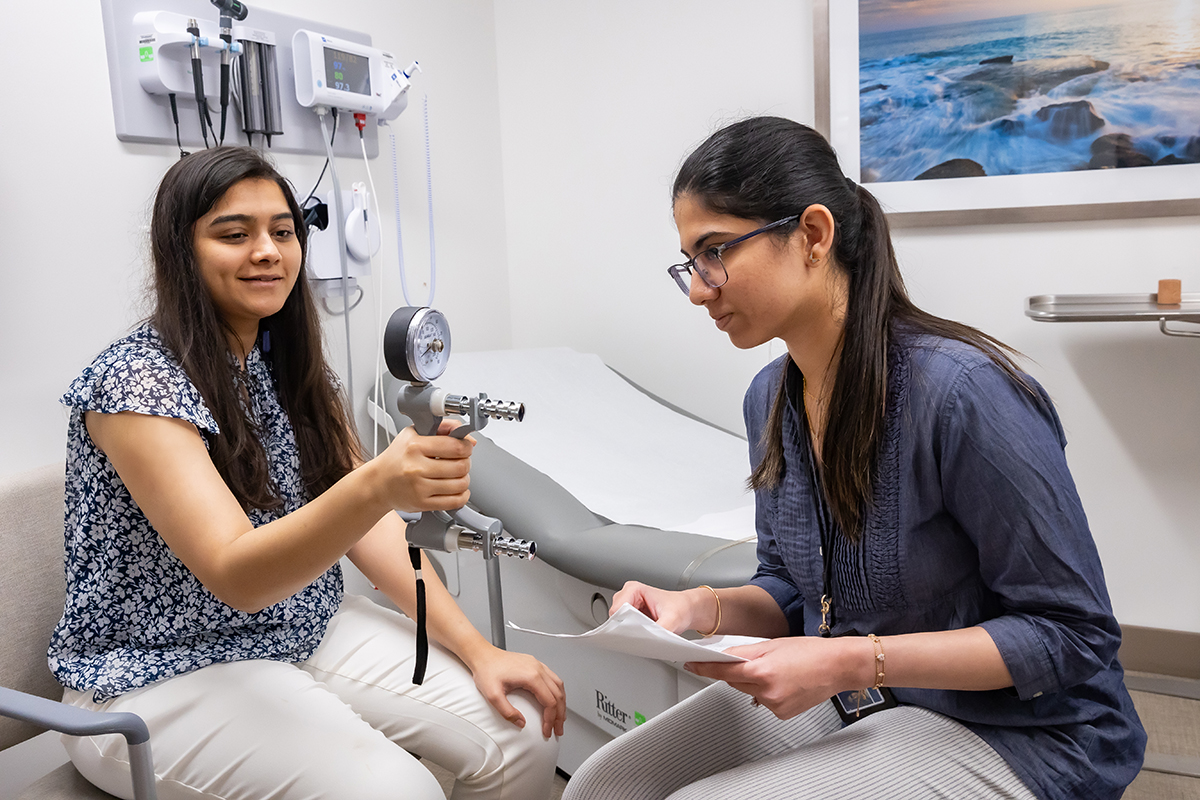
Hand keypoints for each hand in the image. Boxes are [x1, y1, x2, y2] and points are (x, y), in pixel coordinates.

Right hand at [371, 422, 474, 512]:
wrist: (378, 482)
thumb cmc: (398, 458)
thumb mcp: (414, 433)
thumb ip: (444, 427)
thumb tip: (470, 439)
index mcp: (415, 446)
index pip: (456, 447)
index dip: (466, 446)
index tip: (465, 447)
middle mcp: (416, 467)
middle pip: (461, 466)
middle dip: (466, 463)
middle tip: (460, 461)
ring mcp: (419, 487)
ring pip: (460, 484)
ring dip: (464, 479)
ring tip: (456, 475)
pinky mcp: (422, 503)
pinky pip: (454, 502)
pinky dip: (462, 496)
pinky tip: (456, 489)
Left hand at [470, 648, 565, 738]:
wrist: (483, 655)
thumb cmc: (487, 670)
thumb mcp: (493, 695)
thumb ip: (507, 712)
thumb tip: (520, 722)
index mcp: (531, 676)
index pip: (550, 702)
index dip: (550, 719)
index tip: (547, 730)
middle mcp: (538, 669)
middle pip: (558, 695)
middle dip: (560, 715)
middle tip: (557, 729)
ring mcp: (537, 665)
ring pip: (559, 685)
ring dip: (562, 703)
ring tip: (560, 717)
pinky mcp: (535, 664)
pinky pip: (553, 678)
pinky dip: (557, 692)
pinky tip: (555, 698)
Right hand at [611, 581, 712, 635]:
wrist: (687, 610)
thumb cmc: (680, 608)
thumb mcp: (672, 620)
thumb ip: (659, 630)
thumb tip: (648, 640)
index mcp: (634, 589)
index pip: (617, 609)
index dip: (623, 624)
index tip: (633, 634)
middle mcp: (629, 595)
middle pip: (616, 617)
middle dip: (626, 629)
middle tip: (642, 635)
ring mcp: (629, 605)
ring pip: (618, 624)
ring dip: (629, 632)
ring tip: (645, 634)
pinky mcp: (631, 615)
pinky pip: (624, 627)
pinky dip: (632, 633)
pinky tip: (643, 635)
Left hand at [685, 636, 868, 719]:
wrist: (838, 666)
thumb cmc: (811, 652)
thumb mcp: (773, 644)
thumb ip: (747, 652)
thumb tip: (726, 656)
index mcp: (761, 670)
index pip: (722, 670)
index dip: (704, 667)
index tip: (691, 664)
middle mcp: (766, 691)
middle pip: (735, 682)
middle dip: (737, 671)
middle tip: (755, 661)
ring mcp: (774, 705)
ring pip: (749, 692)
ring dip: (754, 682)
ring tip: (778, 670)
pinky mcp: (782, 714)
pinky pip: (764, 702)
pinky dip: (768, 693)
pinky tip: (784, 683)